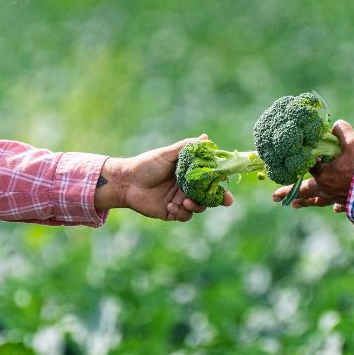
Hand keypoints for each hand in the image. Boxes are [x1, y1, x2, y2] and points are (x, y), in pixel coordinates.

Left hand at [96, 137, 232, 221]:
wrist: (126, 182)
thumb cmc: (146, 164)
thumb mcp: (167, 154)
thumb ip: (187, 148)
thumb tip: (206, 137)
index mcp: (189, 173)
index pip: (210, 177)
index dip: (221, 180)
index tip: (227, 180)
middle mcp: (187, 187)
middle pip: (210, 195)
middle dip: (220, 199)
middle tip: (227, 200)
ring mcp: (180, 200)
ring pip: (199, 207)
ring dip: (196, 205)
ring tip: (184, 201)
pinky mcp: (172, 212)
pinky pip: (184, 216)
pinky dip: (180, 212)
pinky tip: (170, 206)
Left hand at [272, 120, 353, 211]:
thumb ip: (342, 131)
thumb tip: (335, 125)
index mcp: (323, 175)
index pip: (306, 167)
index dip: (302, 160)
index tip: (288, 162)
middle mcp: (327, 189)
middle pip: (304, 191)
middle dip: (288, 193)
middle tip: (274, 197)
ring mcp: (338, 198)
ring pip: (319, 201)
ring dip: (307, 202)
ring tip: (295, 205)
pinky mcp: (351, 204)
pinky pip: (339, 205)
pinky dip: (335, 206)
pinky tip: (334, 208)